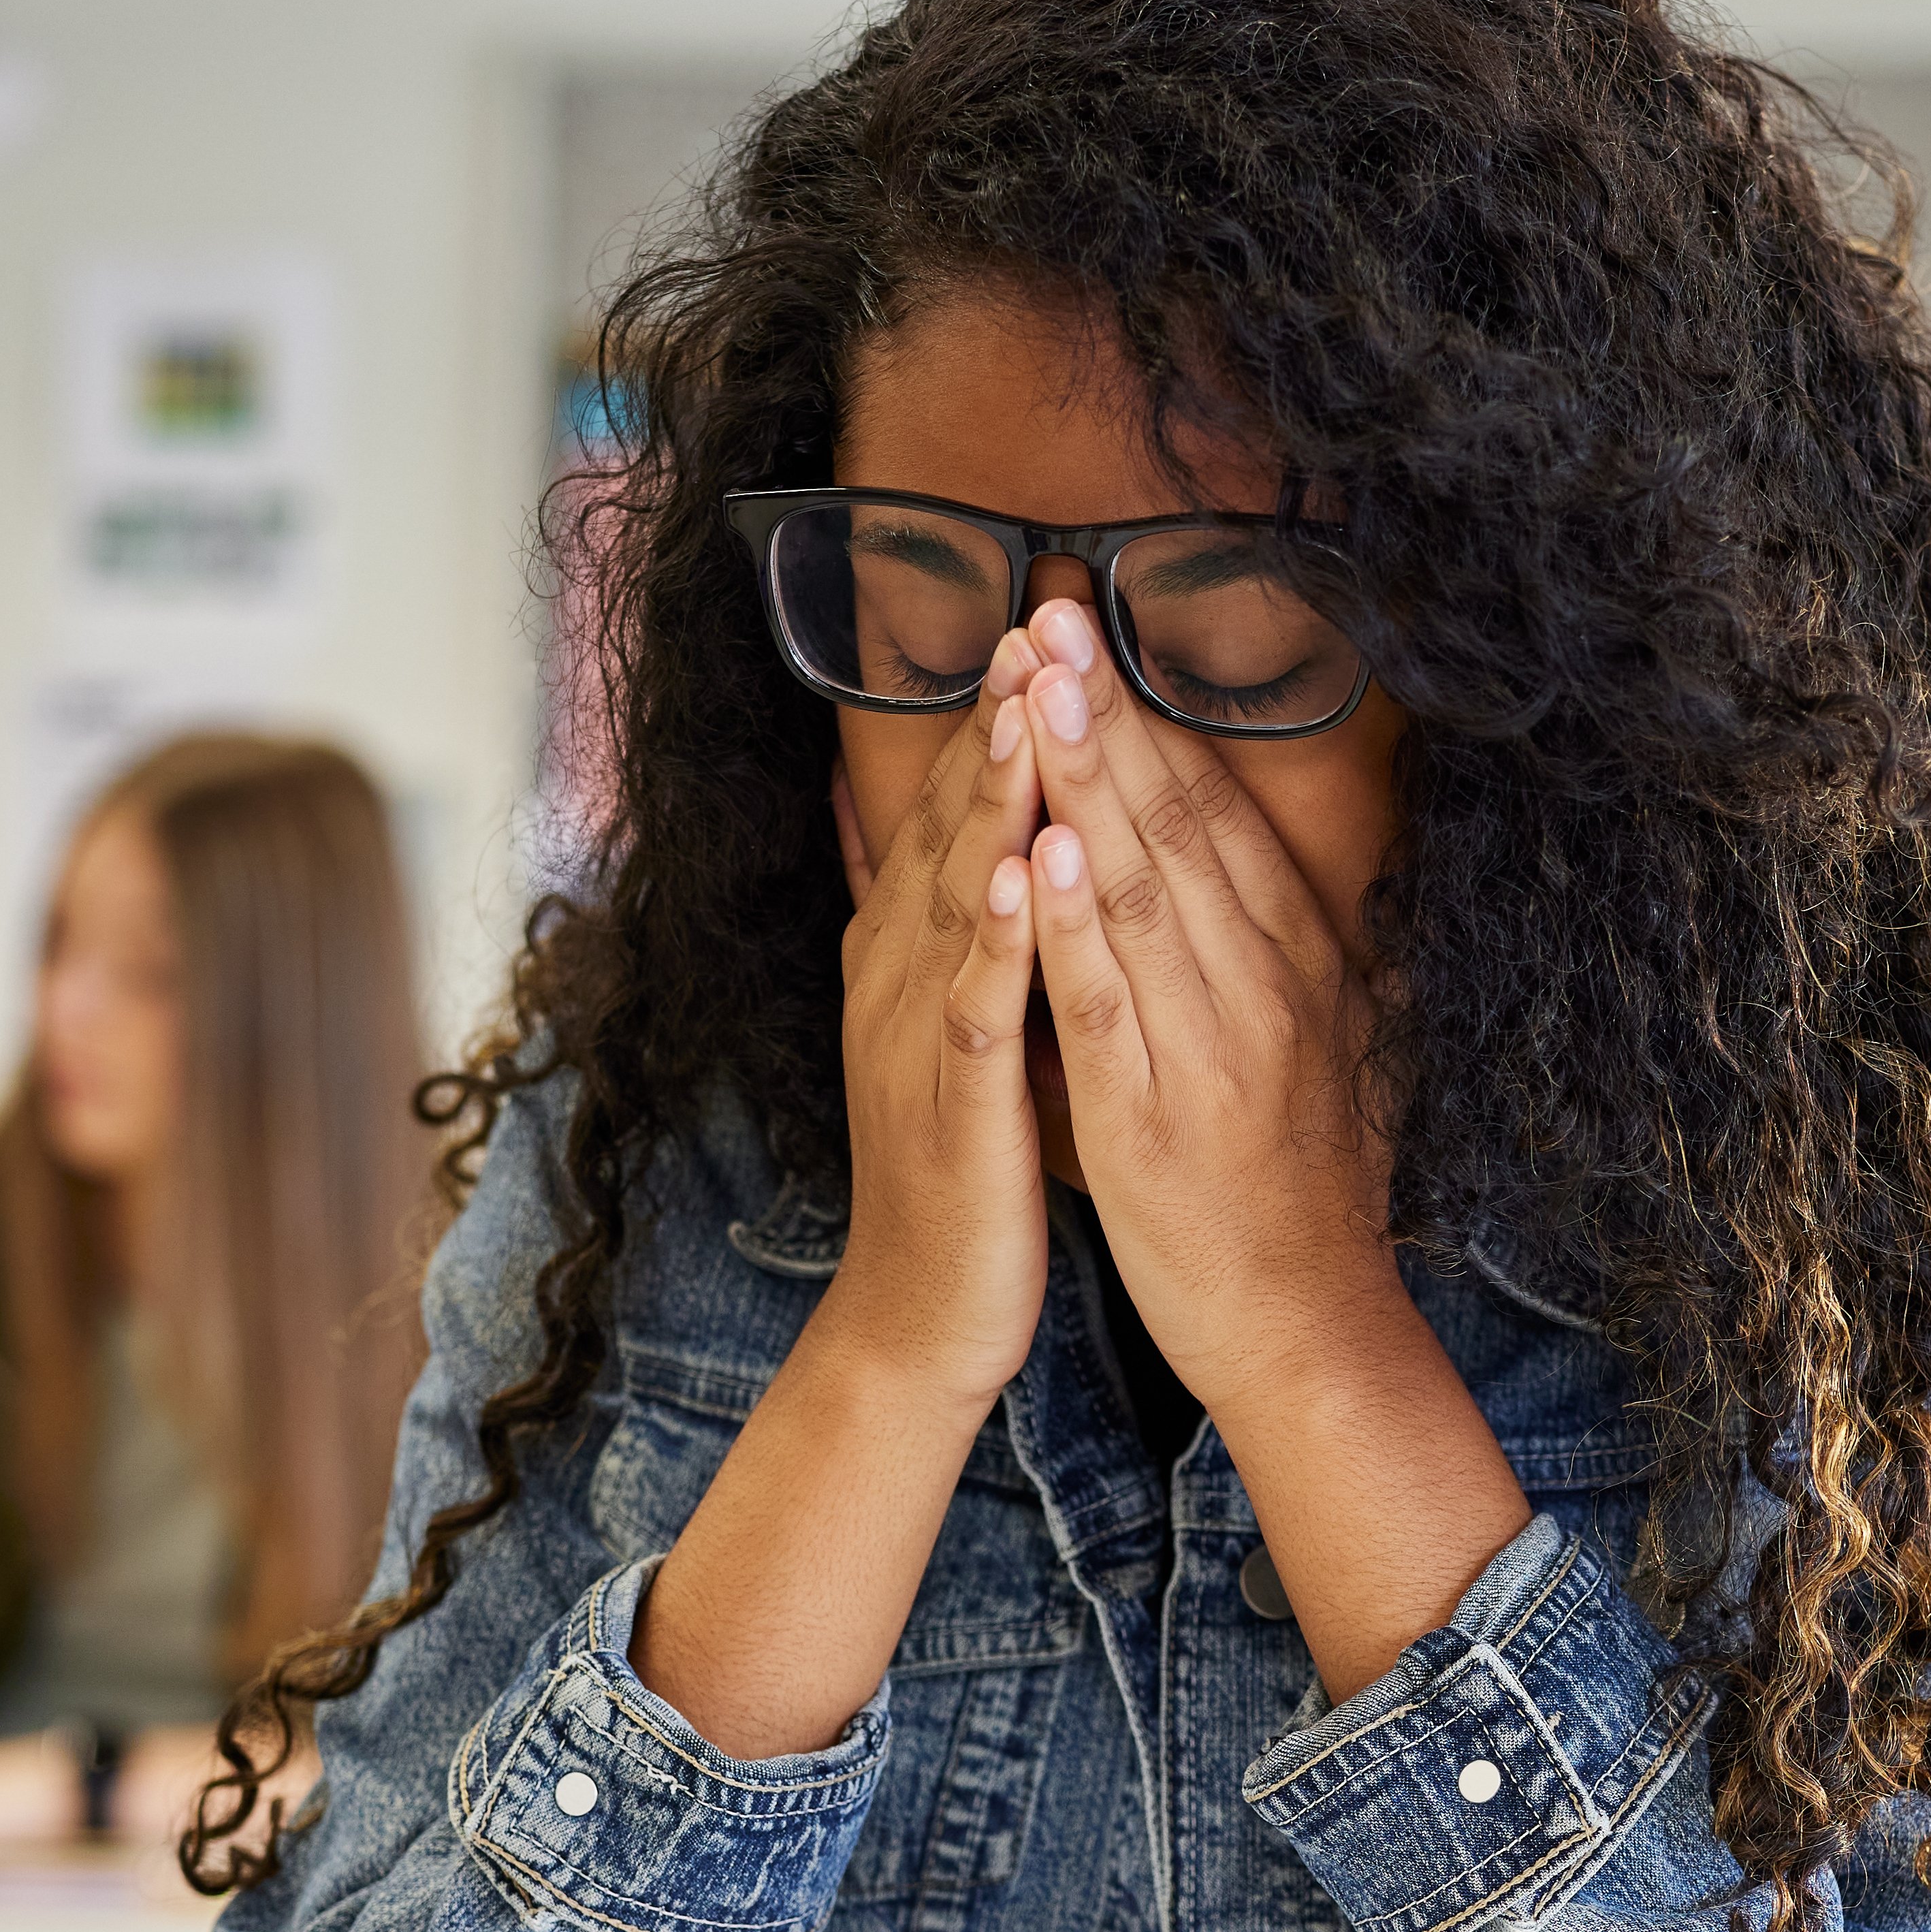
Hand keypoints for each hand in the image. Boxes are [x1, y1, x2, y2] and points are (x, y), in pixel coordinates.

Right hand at [813, 646, 1056, 1416]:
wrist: (922, 1310)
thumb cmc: (957, 1164)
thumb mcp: (945, 1025)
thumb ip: (936, 926)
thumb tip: (913, 837)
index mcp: (906, 953)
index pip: (950, 811)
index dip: (989, 716)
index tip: (1033, 624)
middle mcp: (897, 977)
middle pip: (945, 827)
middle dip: (991, 722)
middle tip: (1032, 621)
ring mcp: (915, 1038)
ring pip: (952, 898)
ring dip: (986, 801)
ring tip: (1023, 709)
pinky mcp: (950, 1106)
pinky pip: (973, 1008)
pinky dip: (992, 938)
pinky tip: (1019, 873)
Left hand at [997, 601, 1401, 1426]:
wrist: (1311, 1321)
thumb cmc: (1295, 1183)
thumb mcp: (1317, 1039)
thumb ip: (1285, 945)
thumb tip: (1255, 853)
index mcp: (1294, 958)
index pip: (1213, 812)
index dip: (1150, 714)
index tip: (1094, 623)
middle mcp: (1261, 983)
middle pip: (1177, 824)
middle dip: (1110, 710)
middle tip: (1053, 606)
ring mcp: (1209, 1047)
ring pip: (1139, 891)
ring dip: (1089, 781)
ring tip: (1046, 684)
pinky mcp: (1154, 1116)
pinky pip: (1106, 1004)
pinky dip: (1076, 924)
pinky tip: (1045, 850)